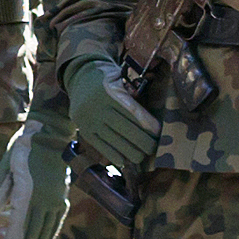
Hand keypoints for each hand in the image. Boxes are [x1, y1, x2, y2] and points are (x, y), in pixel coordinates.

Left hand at [0, 125, 67, 238]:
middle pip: (35, 230)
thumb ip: (0, 191)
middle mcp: (45, 199)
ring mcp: (56, 200)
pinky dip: (50, 234)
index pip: (20, 222)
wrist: (51, 135)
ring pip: (47, 229)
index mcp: (28, 192)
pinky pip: (56, 221)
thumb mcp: (7, 165)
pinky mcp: (62, 198)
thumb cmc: (23, 148)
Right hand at [67, 56, 161, 172]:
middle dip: (143, 142)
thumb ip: (134, 92)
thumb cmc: (108, 79)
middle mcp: (98, 106)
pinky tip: (124, 160)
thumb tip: (150, 118)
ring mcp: (89, 120)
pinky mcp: (84, 130)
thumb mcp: (121, 77)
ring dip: (130, 152)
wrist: (79, 78)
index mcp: (110, 91)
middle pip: (125, 129)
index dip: (148, 124)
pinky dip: (114, 155)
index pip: (133, 112)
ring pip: (114, 141)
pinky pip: (101, 146)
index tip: (159, 133)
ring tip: (142, 157)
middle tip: (154, 149)